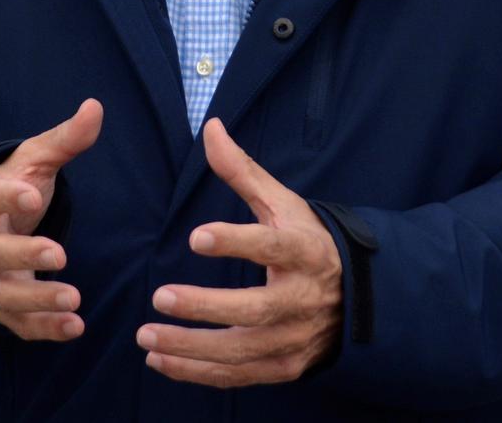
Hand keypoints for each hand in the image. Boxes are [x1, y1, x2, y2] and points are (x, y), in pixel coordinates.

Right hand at [0, 98, 102, 341]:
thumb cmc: (16, 186)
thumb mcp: (35, 160)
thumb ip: (64, 139)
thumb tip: (95, 107)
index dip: (4, 196)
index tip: (32, 195)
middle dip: (23, 255)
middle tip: (60, 253)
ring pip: (3, 294)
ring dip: (37, 299)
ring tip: (74, 300)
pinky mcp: (0, 305)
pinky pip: (17, 322)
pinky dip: (43, 328)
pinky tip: (74, 327)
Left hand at [137, 118, 342, 387]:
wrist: (355, 296)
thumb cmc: (307, 241)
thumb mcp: (283, 203)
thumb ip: (243, 171)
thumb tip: (211, 126)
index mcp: (305, 251)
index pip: (272, 246)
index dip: (236, 243)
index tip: (196, 236)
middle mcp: (302, 299)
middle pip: (254, 308)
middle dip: (206, 306)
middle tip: (159, 297)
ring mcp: (294, 338)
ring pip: (242, 350)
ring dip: (191, 347)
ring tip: (146, 336)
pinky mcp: (285, 367)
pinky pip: (238, 374)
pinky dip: (198, 372)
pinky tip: (160, 359)